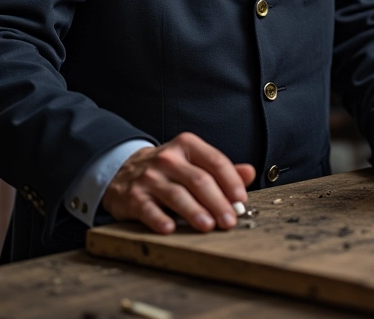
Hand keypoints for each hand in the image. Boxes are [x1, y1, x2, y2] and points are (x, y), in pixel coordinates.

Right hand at [101, 132, 255, 234]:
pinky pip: (148, 209)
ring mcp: (149, 177)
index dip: (231, 182)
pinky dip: (159, 219)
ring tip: (208, 226)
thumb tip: (249, 173)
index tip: (241, 200)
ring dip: (194, 212)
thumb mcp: (194, 162)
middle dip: (218, 202)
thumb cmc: (168, 170)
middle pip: (199, 180)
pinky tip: (170, 229)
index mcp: (187, 145)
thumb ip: (221, 169)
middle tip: (230, 220)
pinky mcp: (133, 196)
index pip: (215, 161)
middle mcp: (168, 158)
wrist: (124, 171)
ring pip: (177, 194)